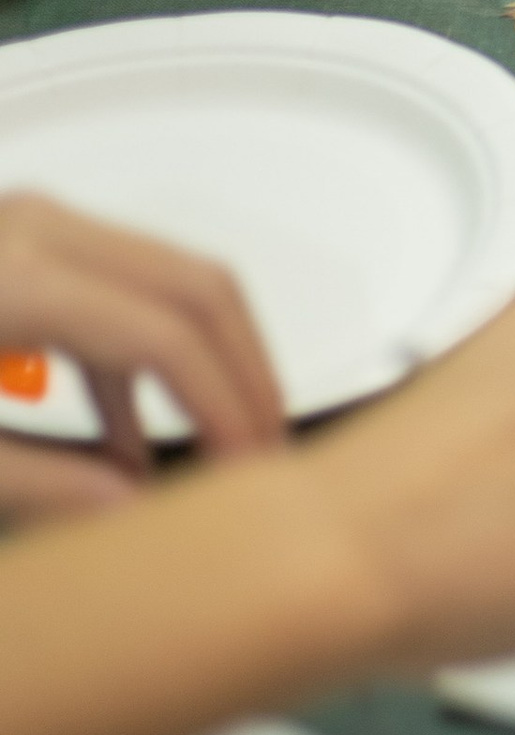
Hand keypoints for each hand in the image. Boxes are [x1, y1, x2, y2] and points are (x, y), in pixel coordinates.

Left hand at [0, 195, 283, 511]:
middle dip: (249, 373)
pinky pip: (127, 290)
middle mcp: (40, 231)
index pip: (167, 337)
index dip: (223, 408)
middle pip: (198, 289)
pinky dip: (152, 356)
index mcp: (18, 276)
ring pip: (176, 279)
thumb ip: (37, 483)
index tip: (245, 469)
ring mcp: (39, 228)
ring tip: (228, 438)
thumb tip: (134, 506)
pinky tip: (136, 435)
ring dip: (214, 360)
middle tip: (269, 446)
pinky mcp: (31, 245)